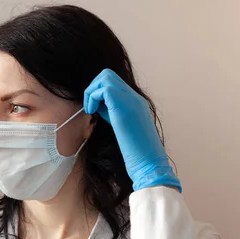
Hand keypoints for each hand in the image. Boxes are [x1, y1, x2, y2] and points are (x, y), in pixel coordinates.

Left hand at [84, 69, 181, 191]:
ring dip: (92, 91)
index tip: (95, 110)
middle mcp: (135, 97)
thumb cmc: (136, 153)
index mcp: (136, 103)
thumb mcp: (124, 129)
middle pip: (108, 74)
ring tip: (90, 110)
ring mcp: (131, 100)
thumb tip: (97, 107)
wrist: (149, 163)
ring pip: (105, 76)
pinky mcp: (123, 107)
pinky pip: (103, 89)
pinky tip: (92, 112)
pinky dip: (92, 98)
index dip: (99, 93)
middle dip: (93, 88)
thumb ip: (113, 115)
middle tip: (90, 107)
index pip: (114, 83)